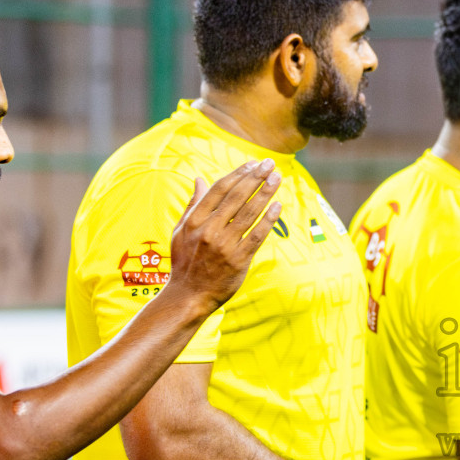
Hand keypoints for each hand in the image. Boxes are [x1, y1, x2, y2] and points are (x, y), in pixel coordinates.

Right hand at [165, 160, 282, 310]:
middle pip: (237, 197)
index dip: (238, 174)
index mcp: (194, 220)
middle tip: (270, 164)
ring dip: (266, 193)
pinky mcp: (239, 260)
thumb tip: (199, 179)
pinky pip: (257, 235)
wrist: (188, 295)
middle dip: (256, 177)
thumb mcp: (181, 231)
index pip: (219, 190)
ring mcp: (225, 245)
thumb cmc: (185, 262)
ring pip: (250, 212)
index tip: (252, 164)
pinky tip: (278, 206)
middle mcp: (209, 230)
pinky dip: (269, 220)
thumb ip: (193, 204)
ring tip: (277, 178)